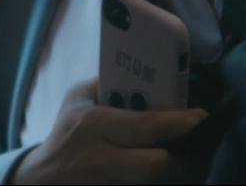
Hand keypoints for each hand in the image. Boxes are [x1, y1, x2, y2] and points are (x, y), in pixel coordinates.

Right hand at [11, 79, 207, 184]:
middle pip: (157, 167)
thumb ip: (110, 83)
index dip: (183, 124)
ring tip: (196, 165)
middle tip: (205, 149)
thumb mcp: (77, 99)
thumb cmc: (66, 132)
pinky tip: (176, 178)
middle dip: (190, 161)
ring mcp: (105, 185)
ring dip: (183, 177)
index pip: (148, 126)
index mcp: (95, 124)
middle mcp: (100, 159)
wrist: (41, 180)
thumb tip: (156, 72)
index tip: (204, 117)